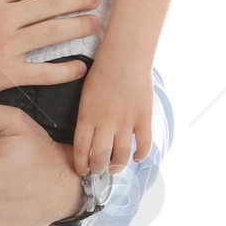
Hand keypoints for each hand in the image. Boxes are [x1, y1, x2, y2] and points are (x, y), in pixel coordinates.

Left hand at [73, 53, 153, 175]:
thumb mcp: (85, 96)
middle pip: (100, 158)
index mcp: (87, 117)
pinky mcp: (144, 118)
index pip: (81, 151)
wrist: (125, 55)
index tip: (83, 170)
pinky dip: (140, 155)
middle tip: (99, 169)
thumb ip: (86, 119)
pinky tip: (137, 157)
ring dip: (117, 166)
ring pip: (121, 156)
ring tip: (115, 167)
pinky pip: (144, 145)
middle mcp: (106, 123)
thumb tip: (89, 140)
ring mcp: (126, 122)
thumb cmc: (102, 72)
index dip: (82, 166)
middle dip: (98, 168)